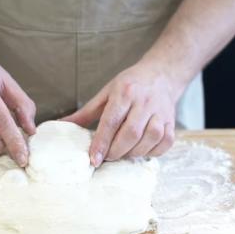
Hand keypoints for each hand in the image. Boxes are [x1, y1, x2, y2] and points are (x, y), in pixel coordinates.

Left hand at [62, 63, 181, 166]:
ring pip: (149, 139)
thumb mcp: (105, 93)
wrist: (161, 75)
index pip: (111, 121)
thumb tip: (62, 125)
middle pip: (131, 133)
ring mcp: (161, 112)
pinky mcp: (172, 122)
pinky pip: (164, 143)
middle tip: (106, 158)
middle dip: (116, 151)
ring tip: (122, 155)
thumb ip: (85, 112)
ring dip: (133, 153)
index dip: (102, 142)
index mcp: (125, 92)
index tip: (93, 159)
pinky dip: (151, 152)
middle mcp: (144, 102)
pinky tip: (140, 151)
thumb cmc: (130, 85)